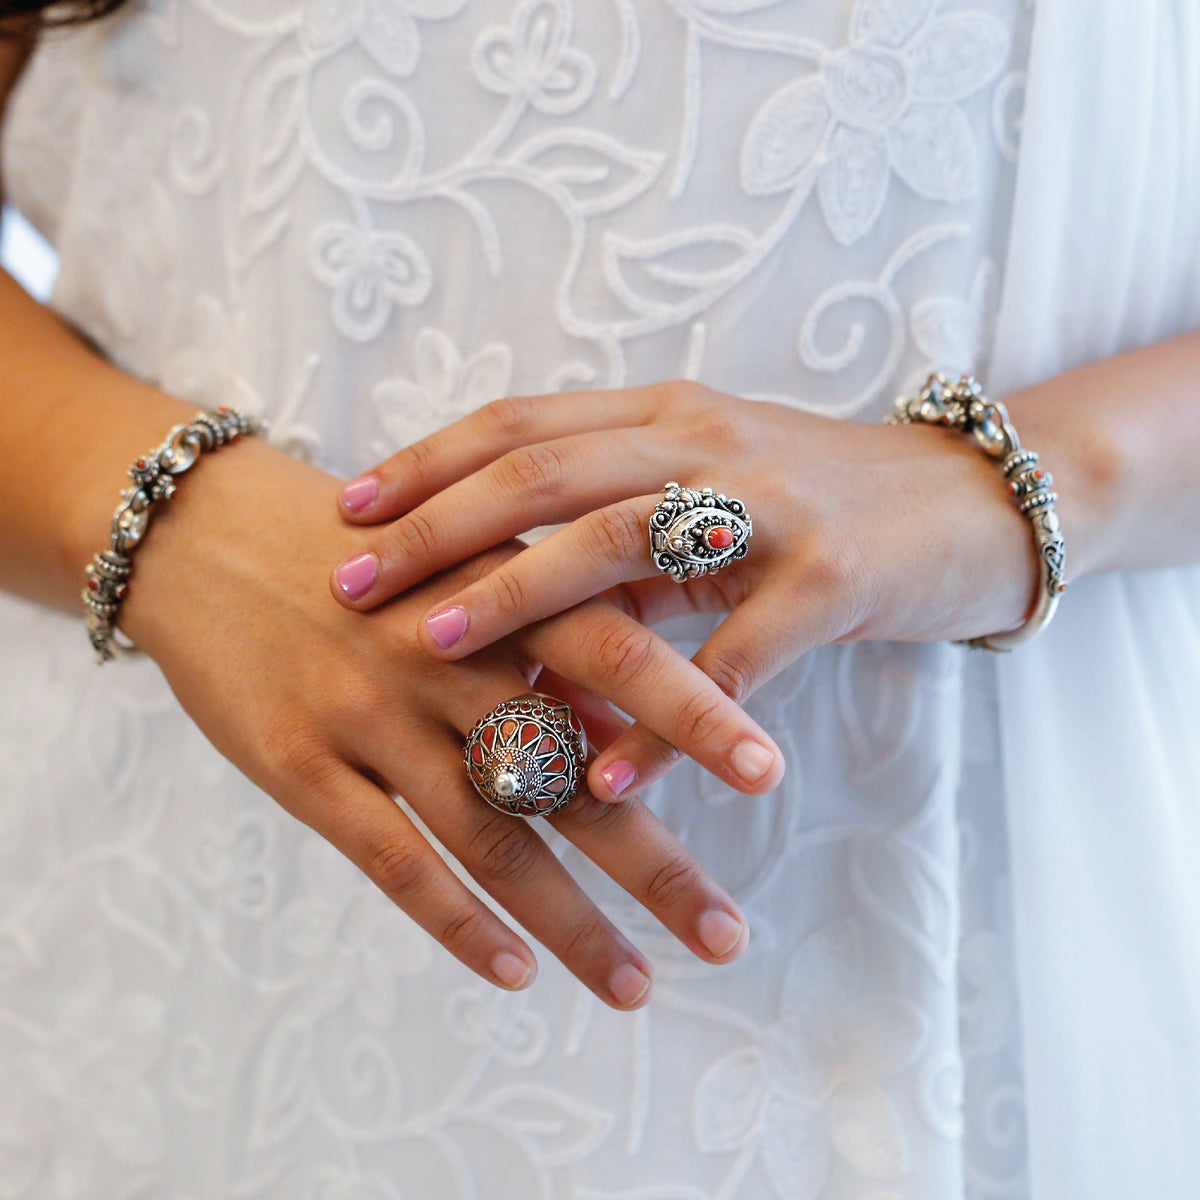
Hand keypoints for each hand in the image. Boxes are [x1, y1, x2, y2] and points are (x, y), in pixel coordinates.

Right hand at [119, 435, 748, 1009]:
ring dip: (569, 918)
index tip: (768, 775)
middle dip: (651, 857)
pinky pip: (388, 859)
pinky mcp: (297, 761)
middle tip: (724, 934)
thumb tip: (623, 720)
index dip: (692, 712)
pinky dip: (454, 922)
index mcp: (497, 588)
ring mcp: (368, 712)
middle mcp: (442, 655)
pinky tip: (514, 970)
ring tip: (636, 984)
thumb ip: (542, 630)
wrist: (206, 533)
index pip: (614, 652)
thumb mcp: (458, 558)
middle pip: (564, 769)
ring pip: (487, 832)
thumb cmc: (362, 551)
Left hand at [330, 381, 1038, 799]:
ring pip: (621, 539)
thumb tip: (508, 588)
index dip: (430, 462)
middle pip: (547, 471)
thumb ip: (617, 528)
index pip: (524, 423)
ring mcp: (769, 506)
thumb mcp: (710, 493)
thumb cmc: (822, 501)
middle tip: (348, 581)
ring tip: (434, 645)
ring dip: (520, 593)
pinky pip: (731, 654)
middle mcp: (705, 444)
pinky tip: (602, 774)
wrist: (973, 502)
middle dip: (438, 526)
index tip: (348, 509)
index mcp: (666, 416)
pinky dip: (660, 718)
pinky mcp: (831, 580)